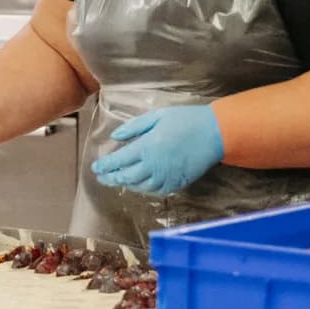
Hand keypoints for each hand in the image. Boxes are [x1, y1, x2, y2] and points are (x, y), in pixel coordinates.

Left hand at [90, 105, 223, 196]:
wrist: (214, 133)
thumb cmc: (184, 120)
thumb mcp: (156, 117)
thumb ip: (133, 128)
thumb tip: (115, 137)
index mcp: (146, 148)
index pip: (118, 161)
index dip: (105, 166)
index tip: (95, 168)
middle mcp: (153, 166)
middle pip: (126, 177)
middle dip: (111, 178)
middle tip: (102, 178)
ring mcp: (165, 177)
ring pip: (139, 186)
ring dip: (126, 184)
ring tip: (118, 180)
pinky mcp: (177, 183)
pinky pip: (155, 191)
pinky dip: (144, 189)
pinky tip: (139, 185)